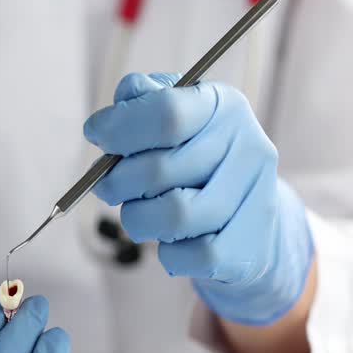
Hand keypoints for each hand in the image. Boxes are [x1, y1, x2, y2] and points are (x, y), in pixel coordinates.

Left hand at [84, 72, 313, 326]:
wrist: (250, 225)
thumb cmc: (195, 165)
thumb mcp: (174, 119)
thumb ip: (144, 100)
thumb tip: (127, 95)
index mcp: (224, 107)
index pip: (166, 113)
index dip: (118, 127)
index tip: (96, 134)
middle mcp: (247, 148)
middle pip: (158, 170)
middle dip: (117, 182)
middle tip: (109, 186)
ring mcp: (256, 199)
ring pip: (173, 216)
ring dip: (138, 219)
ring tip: (140, 214)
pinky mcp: (247, 248)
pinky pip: (188, 256)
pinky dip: (167, 253)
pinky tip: (171, 241)